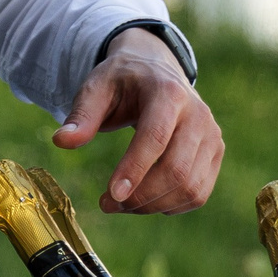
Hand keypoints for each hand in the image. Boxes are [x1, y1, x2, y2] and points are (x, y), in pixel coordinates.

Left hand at [51, 29, 225, 213]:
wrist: (155, 70)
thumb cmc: (122, 81)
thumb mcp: (96, 88)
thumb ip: (81, 116)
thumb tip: (62, 141)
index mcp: (168, 92)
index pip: (156, 137)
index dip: (135, 170)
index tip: (111, 195)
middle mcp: (198, 113)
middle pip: (177, 170)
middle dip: (140, 196)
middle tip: (107, 204)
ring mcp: (211, 135)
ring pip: (190, 188)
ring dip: (153, 206)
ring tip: (124, 203)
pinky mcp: (215, 153)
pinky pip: (198, 193)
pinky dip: (171, 206)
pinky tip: (146, 199)